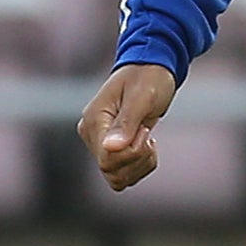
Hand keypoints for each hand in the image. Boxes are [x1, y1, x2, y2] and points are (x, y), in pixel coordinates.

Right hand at [79, 63, 177, 191]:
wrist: (153, 67)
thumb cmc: (148, 77)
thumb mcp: (142, 97)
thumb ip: (126, 123)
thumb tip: (110, 148)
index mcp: (93, 120)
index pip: (107, 160)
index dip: (132, 153)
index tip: (145, 130)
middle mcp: (91, 135)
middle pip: (111, 171)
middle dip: (137, 158)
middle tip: (146, 132)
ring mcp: (100, 143)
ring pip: (117, 178)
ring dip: (140, 163)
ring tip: (146, 136)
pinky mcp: (110, 149)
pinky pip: (124, 174)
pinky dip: (141, 164)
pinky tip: (145, 142)